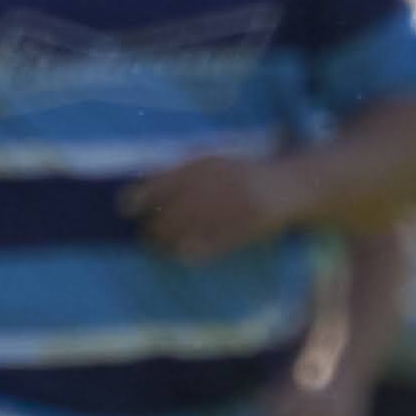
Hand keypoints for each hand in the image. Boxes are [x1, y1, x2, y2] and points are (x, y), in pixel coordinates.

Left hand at [123, 153, 300, 261]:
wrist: (288, 183)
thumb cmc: (242, 174)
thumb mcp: (214, 161)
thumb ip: (182, 170)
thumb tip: (143, 183)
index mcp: (209, 164)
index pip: (168, 179)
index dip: (143, 195)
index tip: (126, 208)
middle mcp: (220, 182)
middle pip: (177, 207)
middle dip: (155, 225)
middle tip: (145, 236)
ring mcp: (236, 204)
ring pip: (194, 226)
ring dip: (170, 240)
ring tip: (159, 248)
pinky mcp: (250, 224)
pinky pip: (218, 240)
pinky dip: (197, 249)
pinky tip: (184, 254)